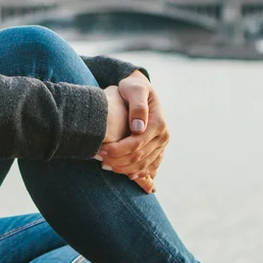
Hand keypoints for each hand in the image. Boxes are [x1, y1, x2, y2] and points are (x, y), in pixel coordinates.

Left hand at [97, 73, 168, 193]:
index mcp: (158, 122)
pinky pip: (150, 167)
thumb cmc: (133, 87)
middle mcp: (163, 135)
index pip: (137, 143)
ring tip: (105, 166)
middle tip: (99, 159)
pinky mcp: (158, 149)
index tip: (101, 150)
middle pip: (139, 156)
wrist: (140, 89)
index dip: (118, 150)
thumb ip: (137, 106)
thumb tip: (138, 128)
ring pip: (144, 165)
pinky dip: (138, 173)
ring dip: (124, 169)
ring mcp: (162, 144)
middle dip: (117, 161)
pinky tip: (125, 175)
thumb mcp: (134, 89)